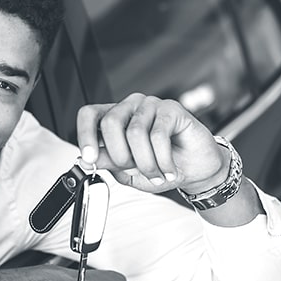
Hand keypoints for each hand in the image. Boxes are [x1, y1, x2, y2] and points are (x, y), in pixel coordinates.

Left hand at [76, 93, 228, 194]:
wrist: (196, 170)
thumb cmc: (161, 168)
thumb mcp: (128, 172)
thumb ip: (108, 162)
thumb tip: (87, 159)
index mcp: (114, 119)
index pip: (89, 115)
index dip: (85, 135)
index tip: (88, 158)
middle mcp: (130, 108)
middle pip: (110, 123)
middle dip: (121, 156)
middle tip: (135, 170)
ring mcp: (150, 105)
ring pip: (134, 132)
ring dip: (145, 162)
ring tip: (156, 174)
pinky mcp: (171, 109)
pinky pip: (158, 135)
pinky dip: (162, 160)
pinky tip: (168, 170)